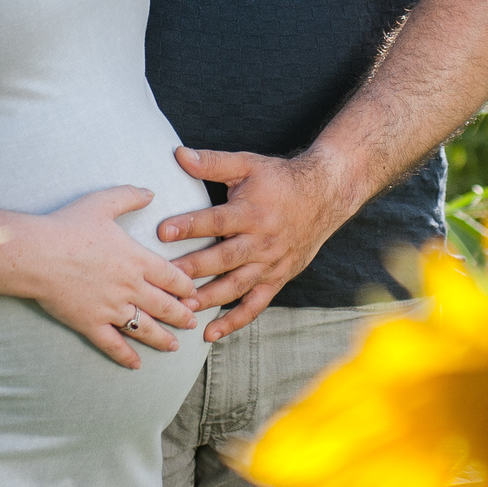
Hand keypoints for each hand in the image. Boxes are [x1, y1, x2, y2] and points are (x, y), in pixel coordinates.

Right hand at [21, 186, 200, 369]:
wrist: (38, 254)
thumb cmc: (68, 226)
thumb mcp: (102, 203)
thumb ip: (129, 196)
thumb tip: (150, 192)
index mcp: (137, 259)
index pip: (172, 277)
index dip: (186, 286)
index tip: (194, 293)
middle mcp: (130, 287)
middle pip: (165, 306)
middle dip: (181, 315)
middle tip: (192, 322)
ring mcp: (112, 308)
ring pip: (146, 329)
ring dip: (163, 339)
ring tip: (174, 346)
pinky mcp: (91, 324)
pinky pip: (114, 345)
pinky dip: (127, 357)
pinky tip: (136, 365)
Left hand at [159, 147, 354, 340]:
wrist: (325, 196)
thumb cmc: (280, 179)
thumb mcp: (248, 164)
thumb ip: (213, 162)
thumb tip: (179, 154)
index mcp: (252, 212)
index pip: (217, 220)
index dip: (189, 225)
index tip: (162, 231)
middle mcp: (262, 241)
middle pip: (224, 258)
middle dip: (194, 269)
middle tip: (166, 278)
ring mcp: (270, 263)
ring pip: (237, 286)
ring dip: (210, 299)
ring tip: (183, 307)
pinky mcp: (277, 279)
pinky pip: (255, 305)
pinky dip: (234, 321)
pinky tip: (210, 332)